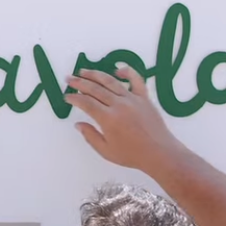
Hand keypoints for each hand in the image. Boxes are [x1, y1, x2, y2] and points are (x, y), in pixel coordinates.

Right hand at [67, 66, 181, 172]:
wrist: (159, 153)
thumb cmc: (132, 155)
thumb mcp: (106, 151)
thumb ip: (90, 136)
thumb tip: (79, 124)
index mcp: (108, 119)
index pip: (86, 103)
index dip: (74, 98)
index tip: (67, 96)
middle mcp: (119, 105)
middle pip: (95, 89)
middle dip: (79, 83)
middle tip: (69, 79)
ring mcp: (132, 99)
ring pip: (111, 81)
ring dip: (95, 74)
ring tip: (84, 71)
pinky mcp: (144, 97)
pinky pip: (136, 80)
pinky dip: (127, 72)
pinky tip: (117, 70)